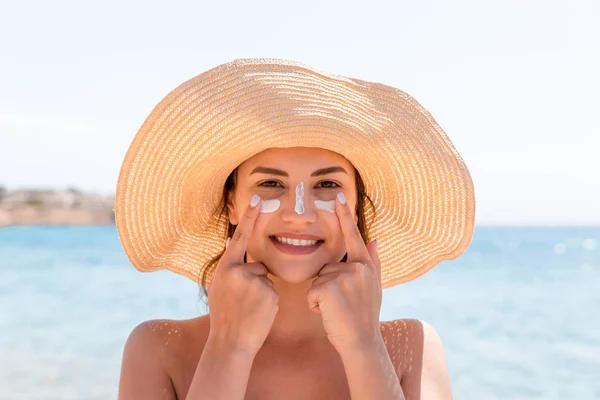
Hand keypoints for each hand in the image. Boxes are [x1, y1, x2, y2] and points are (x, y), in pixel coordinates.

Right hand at [207, 195, 278, 354]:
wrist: (230, 341)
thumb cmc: (225, 315)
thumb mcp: (219, 287)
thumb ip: (231, 268)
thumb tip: (240, 250)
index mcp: (225, 268)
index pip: (240, 237)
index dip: (249, 217)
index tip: (259, 197)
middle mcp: (238, 271)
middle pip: (258, 266)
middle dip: (255, 281)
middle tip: (242, 303)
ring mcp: (254, 282)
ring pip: (266, 280)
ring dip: (262, 293)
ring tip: (249, 309)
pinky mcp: (269, 293)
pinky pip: (274, 291)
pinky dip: (269, 302)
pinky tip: (258, 313)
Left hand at [307, 192, 382, 353]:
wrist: (361, 343)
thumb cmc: (364, 317)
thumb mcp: (374, 288)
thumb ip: (373, 262)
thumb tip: (375, 239)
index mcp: (366, 265)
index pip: (353, 237)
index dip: (345, 216)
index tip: (338, 196)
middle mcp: (357, 268)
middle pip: (328, 267)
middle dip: (328, 286)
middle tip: (342, 305)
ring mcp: (343, 277)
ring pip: (318, 280)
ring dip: (321, 297)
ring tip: (336, 309)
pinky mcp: (328, 288)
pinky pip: (312, 292)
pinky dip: (314, 305)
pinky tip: (327, 313)